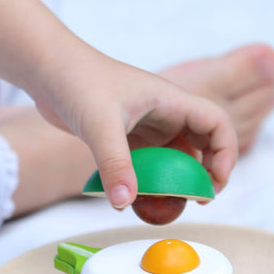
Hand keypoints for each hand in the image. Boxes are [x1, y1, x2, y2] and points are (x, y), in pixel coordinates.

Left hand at [32, 48, 238, 208]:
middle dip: (208, 173)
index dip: (226, 153)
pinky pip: (151, 163)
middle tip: (198, 201)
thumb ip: (114, 164)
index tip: (214, 183)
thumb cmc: (77, 82)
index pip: (217, 123)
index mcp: (171, 101)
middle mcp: (165, 113)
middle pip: (204, 144)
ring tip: (171, 204)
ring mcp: (147, 126)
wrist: (47, 70)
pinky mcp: (128, 137)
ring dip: (179, 181)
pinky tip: (138, 198)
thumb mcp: (99, 125)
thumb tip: (123, 203)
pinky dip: (152, 182)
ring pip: (177, 157)